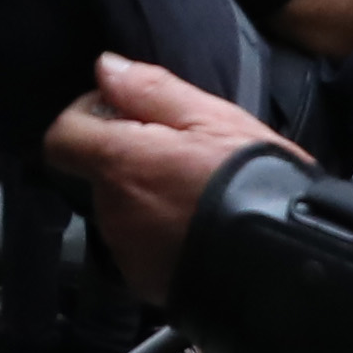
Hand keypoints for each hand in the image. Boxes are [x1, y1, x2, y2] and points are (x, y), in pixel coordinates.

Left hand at [40, 57, 308, 305]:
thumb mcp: (213, 119)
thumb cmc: (254, 183)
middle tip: (187, 152)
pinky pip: (143, 245)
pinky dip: (163, 232)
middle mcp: (112, 213)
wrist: (290, 261)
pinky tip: (203, 225)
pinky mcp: (148, 283)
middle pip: (100, 172)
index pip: (62, 136)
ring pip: (123, 209)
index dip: (87, 115)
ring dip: (149, 195)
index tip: (126, 111)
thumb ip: (151, 91)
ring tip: (203, 191)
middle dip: (131, 156)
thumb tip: (106, 68)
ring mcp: (128, 253)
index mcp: (120, 166)